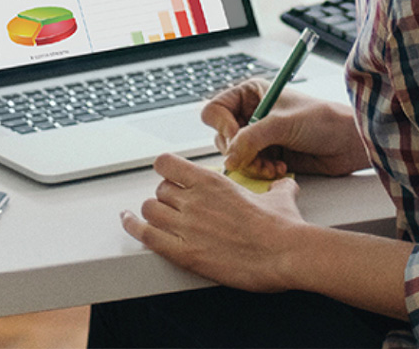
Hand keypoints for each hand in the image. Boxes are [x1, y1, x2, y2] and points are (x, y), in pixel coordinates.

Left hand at [121, 153, 308, 292]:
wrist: (289, 254)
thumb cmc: (285, 228)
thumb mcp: (280, 197)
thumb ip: (277, 187)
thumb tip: (284, 184)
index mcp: (211, 182)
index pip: (166, 164)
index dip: (166, 171)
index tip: (170, 178)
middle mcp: (194, 200)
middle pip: (159, 191)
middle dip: (166, 199)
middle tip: (177, 209)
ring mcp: (187, 226)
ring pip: (148, 210)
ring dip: (152, 214)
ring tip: (158, 219)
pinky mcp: (185, 253)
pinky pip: (146, 235)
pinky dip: (134, 228)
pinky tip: (129, 224)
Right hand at [201, 80, 369, 177]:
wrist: (350, 143)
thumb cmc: (322, 120)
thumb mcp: (281, 124)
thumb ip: (250, 140)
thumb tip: (229, 160)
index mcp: (249, 94)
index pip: (215, 110)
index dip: (222, 126)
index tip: (236, 138)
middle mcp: (251, 113)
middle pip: (222, 136)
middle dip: (239, 151)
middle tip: (256, 157)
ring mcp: (259, 135)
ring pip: (235, 155)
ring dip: (251, 164)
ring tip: (272, 166)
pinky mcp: (268, 154)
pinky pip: (250, 167)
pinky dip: (261, 171)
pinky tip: (279, 169)